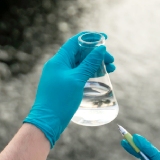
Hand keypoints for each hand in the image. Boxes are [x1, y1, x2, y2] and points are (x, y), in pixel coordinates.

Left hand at [24, 32, 115, 147]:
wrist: (47, 122)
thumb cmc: (60, 100)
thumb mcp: (77, 79)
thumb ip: (89, 63)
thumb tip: (101, 49)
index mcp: (59, 60)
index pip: (75, 42)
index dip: (91, 38)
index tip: (105, 38)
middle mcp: (58, 66)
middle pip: (80, 53)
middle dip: (97, 54)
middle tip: (112, 61)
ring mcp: (60, 76)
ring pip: (80, 65)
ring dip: (95, 64)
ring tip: (111, 69)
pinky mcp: (63, 86)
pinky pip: (78, 75)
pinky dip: (89, 74)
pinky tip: (100, 77)